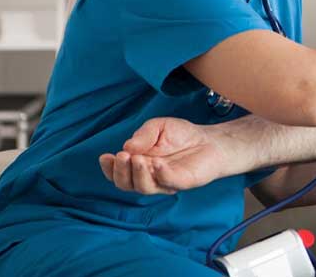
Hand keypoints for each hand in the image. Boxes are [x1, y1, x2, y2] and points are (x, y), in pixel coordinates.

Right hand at [98, 117, 233, 194]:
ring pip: (144, 188)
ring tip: (139, 159)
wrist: (209, 140)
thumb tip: (127, 146)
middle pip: (126, 184)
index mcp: (137, 165)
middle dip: (121, 172)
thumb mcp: (158, 127)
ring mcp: (164, 182)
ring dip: (138, 174)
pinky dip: (160, 174)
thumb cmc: (181, 135)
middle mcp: (148, 177)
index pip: (117, 173)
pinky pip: (168, 182)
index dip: (109, 168)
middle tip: (123, 156)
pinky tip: (158, 164)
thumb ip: (143, 135)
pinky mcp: (181, 183)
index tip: (106, 156)